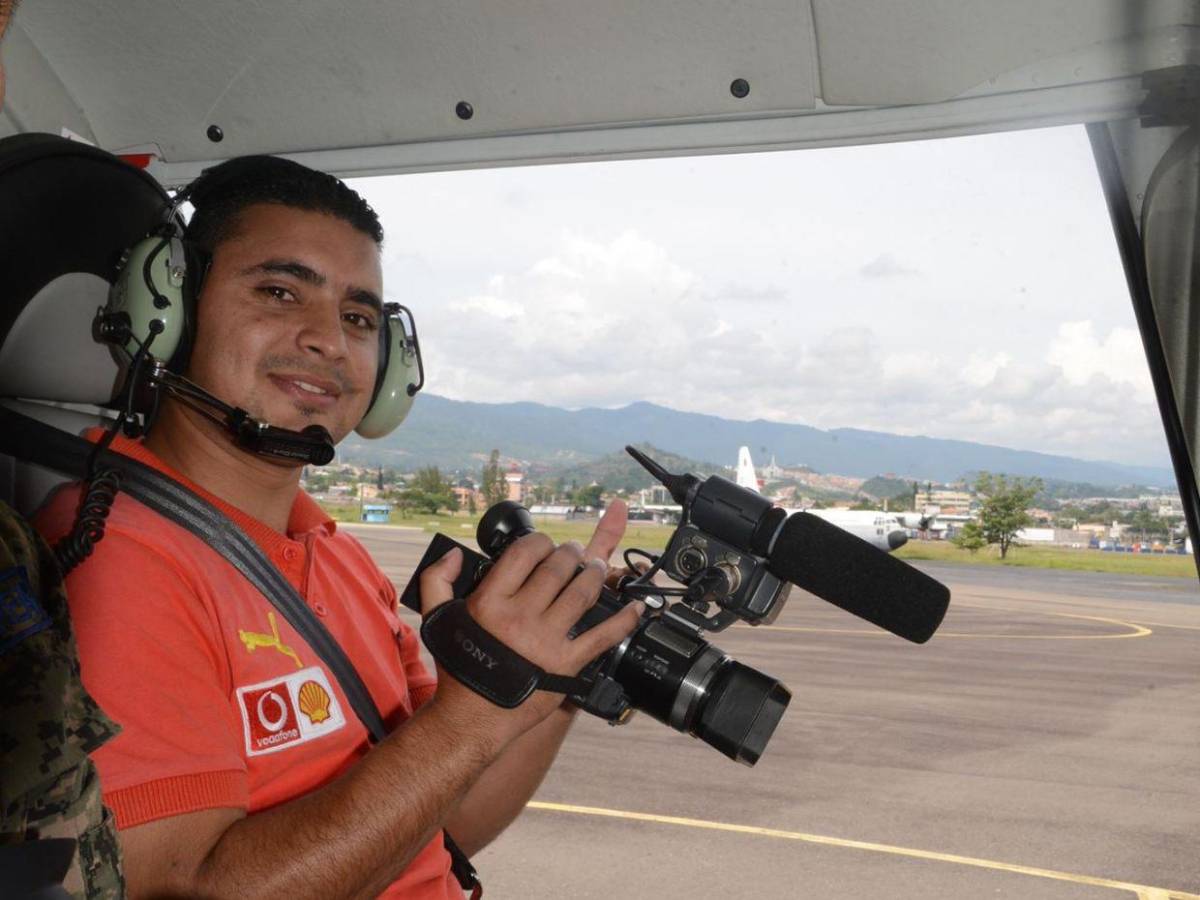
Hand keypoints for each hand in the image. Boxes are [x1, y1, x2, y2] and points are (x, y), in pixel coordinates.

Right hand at [418, 501, 642, 746]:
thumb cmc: (458, 669)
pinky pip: (603, 637)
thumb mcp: (439, 619)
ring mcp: (546, 641)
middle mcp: (520, 618)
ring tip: (597, 568)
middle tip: (575, 553)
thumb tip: (454, 553)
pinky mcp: (567, 665)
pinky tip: (636, 607)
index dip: (540, 542)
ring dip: (595, 574)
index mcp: (490, 602)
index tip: (544, 545)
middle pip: (558, 569)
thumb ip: (438, 580)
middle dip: (571, 553)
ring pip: (582, 593)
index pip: (524, 554)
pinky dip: (624, 620)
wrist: (472, 720)